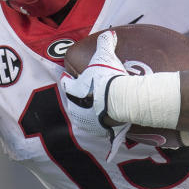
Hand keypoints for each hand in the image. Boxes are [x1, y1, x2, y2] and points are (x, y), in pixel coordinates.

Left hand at [59, 30, 129, 159]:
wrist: (121, 99)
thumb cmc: (109, 78)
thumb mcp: (105, 56)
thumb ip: (105, 43)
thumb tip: (109, 32)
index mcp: (73, 91)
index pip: (67, 85)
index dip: (70, 81)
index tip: (73, 79)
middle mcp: (76, 109)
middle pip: (74, 105)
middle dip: (78, 102)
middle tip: (87, 98)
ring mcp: (88, 122)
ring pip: (87, 121)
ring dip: (91, 119)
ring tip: (100, 115)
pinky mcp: (102, 132)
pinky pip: (106, 138)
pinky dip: (109, 142)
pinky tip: (110, 156)